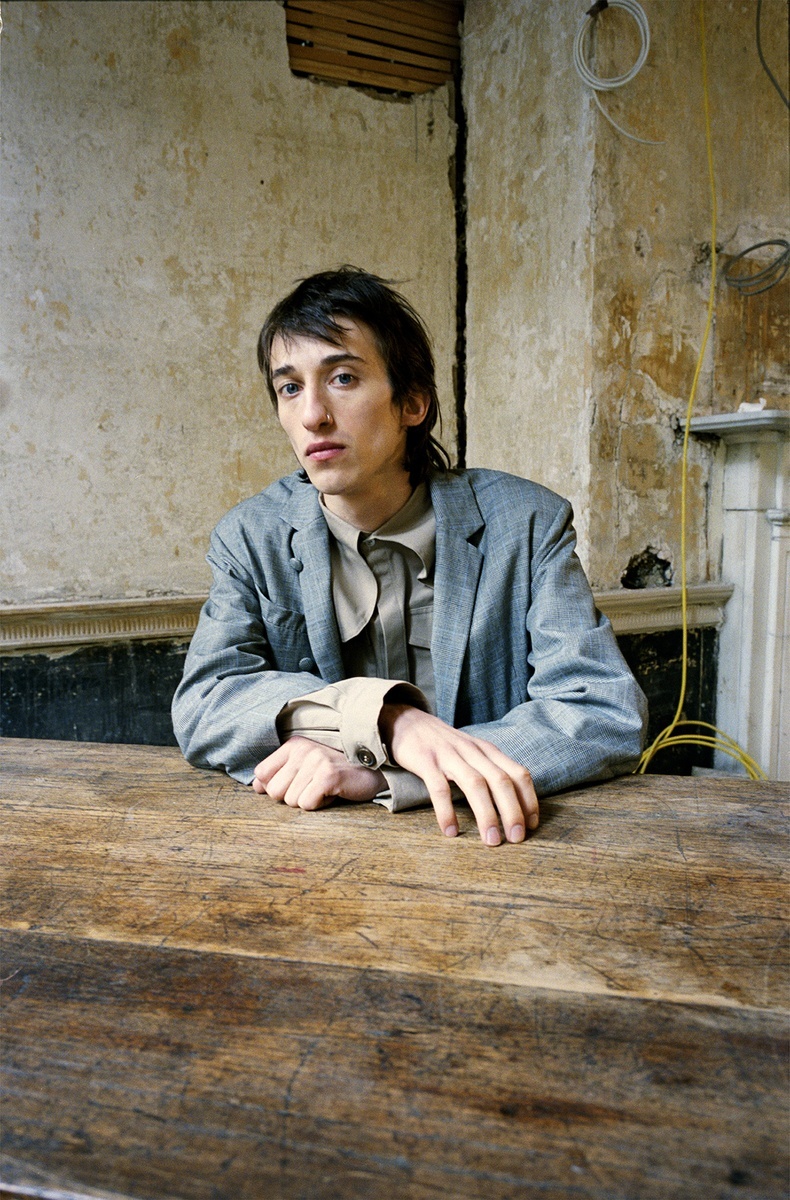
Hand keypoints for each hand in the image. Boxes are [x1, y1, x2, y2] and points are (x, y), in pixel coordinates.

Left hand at [252, 736, 384, 809]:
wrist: (373, 771)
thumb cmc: (336, 773)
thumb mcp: (305, 768)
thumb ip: (279, 774)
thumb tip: (256, 786)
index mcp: (293, 745)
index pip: (261, 773)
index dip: (274, 786)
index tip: (296, 784)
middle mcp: (302, 749)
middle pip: (274, 791)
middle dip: (292, 797)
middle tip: (313, 788)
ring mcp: (316, 761)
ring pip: (291, 800)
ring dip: (309, 801)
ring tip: (325, 789)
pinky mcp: (328, 776)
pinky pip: (307, 804)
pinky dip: (320, 805)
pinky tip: (332, 794)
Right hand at [380, 704, 538, 845]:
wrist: (407, 722)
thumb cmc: (444, 745)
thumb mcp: (473, 753)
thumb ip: (490, 771)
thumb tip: (514, 805)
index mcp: (487, 750)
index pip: (517, 773)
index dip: (528, 800)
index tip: (532, 825)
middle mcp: (472, 751)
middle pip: (500, 780)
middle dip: (513, 811)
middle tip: (516, 838)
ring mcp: (449, 755)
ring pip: (475, 784)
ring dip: (486, 814)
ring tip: (491, 840)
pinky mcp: (426, 761)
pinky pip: (439, 788)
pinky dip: (446, 811)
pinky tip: (451, 831)